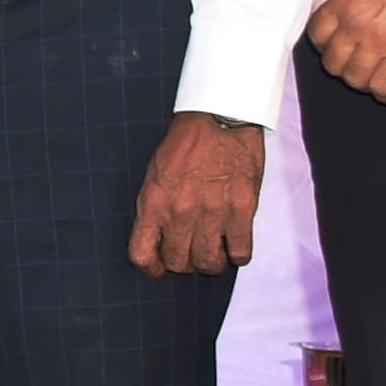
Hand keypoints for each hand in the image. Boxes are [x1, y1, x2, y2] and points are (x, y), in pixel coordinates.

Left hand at [126, 111, 265, 273]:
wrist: (219, 117)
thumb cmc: (185, 145)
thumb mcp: (154, 175)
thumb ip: (155, 209)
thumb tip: (158, 240)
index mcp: (153, 203)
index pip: (142, 256)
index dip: (151, 268)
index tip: (159, 267)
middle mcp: (181, 212)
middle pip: (179, 264)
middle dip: (184, 262)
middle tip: (191, 250)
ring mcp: (213, 213)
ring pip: (209, 264)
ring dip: (211, 262)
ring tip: (214, 248)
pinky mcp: (243, 210)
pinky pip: (241, 253)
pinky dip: (238, 254)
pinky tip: (235, 243)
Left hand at [307, 0, 385, 105]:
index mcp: (345, 1)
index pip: (317, 35)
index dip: (325, 44)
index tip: (337, 46)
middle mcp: (356, 24)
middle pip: (333, 62)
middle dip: (343, 66)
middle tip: (358, 65)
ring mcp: (380, 42)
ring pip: (356, 78)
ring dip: (364, 81)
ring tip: (376, 77)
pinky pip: (385, 85)